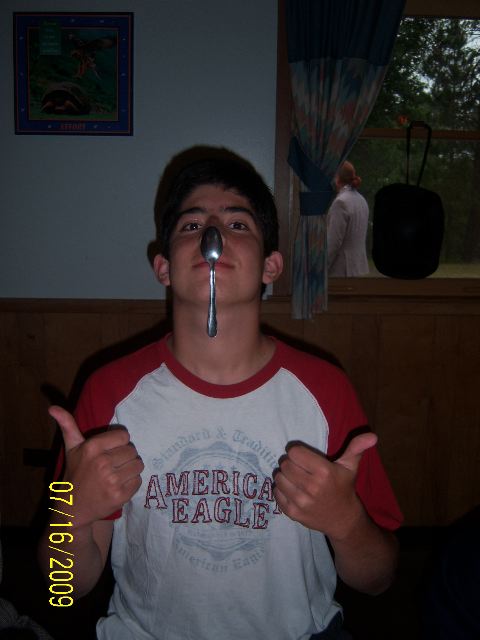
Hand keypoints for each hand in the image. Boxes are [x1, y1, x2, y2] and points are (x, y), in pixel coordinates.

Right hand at [49, 406, 143, 527]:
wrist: (72, 509)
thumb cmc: (75, 474)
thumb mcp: (71, 448)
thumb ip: (67, 425)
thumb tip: (52, 407)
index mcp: (93, 447)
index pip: (124, 436)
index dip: (119, 443)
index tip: (110, 451)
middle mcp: (103, 462)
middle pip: (132, 450)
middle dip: (125, 457)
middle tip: (113, 465)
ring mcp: (112, 480)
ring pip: (138, 465)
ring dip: (130, 469)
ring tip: (117, 474)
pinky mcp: (120, 495)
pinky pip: (138, 481)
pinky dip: (131, 483)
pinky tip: (119, 485)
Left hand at [273, 432, 376, 539]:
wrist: (343, 519)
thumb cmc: (344, 488)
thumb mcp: (350, 466)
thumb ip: (356, 448)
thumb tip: (372, 435)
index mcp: (324, 472)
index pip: (294, 452)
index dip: (298, 453)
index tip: (305, 458)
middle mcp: (312, 486)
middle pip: (285, 464)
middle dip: (290, 464)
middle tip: (300, 469)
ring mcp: (301, 501)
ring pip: (279, 478)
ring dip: (285, 476)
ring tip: (296, 479)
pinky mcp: (293, 513)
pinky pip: (277, 493)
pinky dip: (282, 490)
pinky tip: (294, 491)